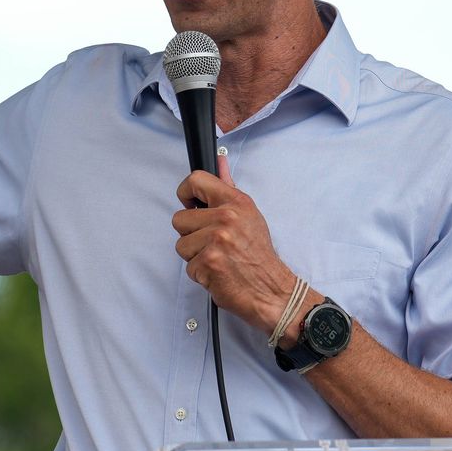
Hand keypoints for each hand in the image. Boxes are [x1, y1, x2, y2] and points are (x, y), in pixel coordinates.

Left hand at [172, 155, 295, 333]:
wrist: (272, 290)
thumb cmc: (259, 255)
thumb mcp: (248, 214)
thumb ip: (229, 187)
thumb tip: (220, 160)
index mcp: (236, 202)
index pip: (196, 179)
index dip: (186, 193)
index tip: (191, 205)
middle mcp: (227, 218)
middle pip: (179, 219)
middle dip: (191, 234)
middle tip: (213, 243)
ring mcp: (217, 241)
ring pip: (181, 245)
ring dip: (195, 256)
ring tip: (218, 258)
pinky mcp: (209, 263)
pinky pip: (188, 266)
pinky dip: (200, 273)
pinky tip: (218, 272)